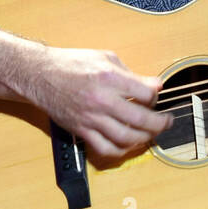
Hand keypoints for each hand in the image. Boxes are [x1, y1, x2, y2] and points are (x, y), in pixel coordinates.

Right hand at [32, 47, 173, 164]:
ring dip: (145, 138)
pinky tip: (129, 144)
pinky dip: (122, 150)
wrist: (40, 75)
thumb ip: (132, 73)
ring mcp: (91, 118)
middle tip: (167, 121)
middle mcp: (102, 100)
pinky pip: (106, 149)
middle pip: (142, 120)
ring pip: (127, 138)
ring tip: (151, 133)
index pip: (146, 94)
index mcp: (109, 78)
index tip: (156, 95)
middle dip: (161, 123)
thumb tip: (154, 85)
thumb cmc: (72, 64)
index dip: (156, 96)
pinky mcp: (82, 130)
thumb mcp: (105, 58)